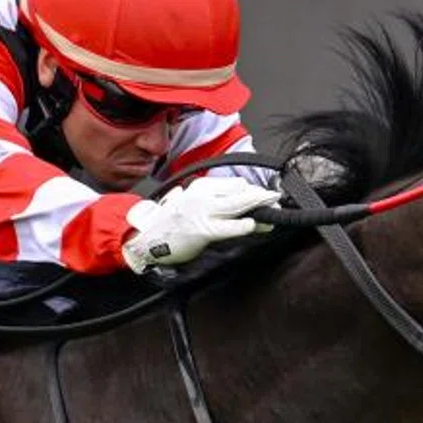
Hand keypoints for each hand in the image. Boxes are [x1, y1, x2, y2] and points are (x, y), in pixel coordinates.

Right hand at [121, 176, 282, 272]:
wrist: (145, 238)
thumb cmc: (169, 224)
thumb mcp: (190, 203)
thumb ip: (213, 200)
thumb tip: (240, 203)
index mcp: (200, 187)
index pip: (233, 184)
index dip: (252, 189)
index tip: (265, 195)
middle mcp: (202, 196)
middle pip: (239, 192)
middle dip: (260, 195)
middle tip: (276, 197)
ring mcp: (202, 212)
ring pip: (236, 205)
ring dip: (257, 205)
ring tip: (273, 207)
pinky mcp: (201, 230)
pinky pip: (226, 227)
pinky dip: (241, 225)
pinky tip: (253, 224)